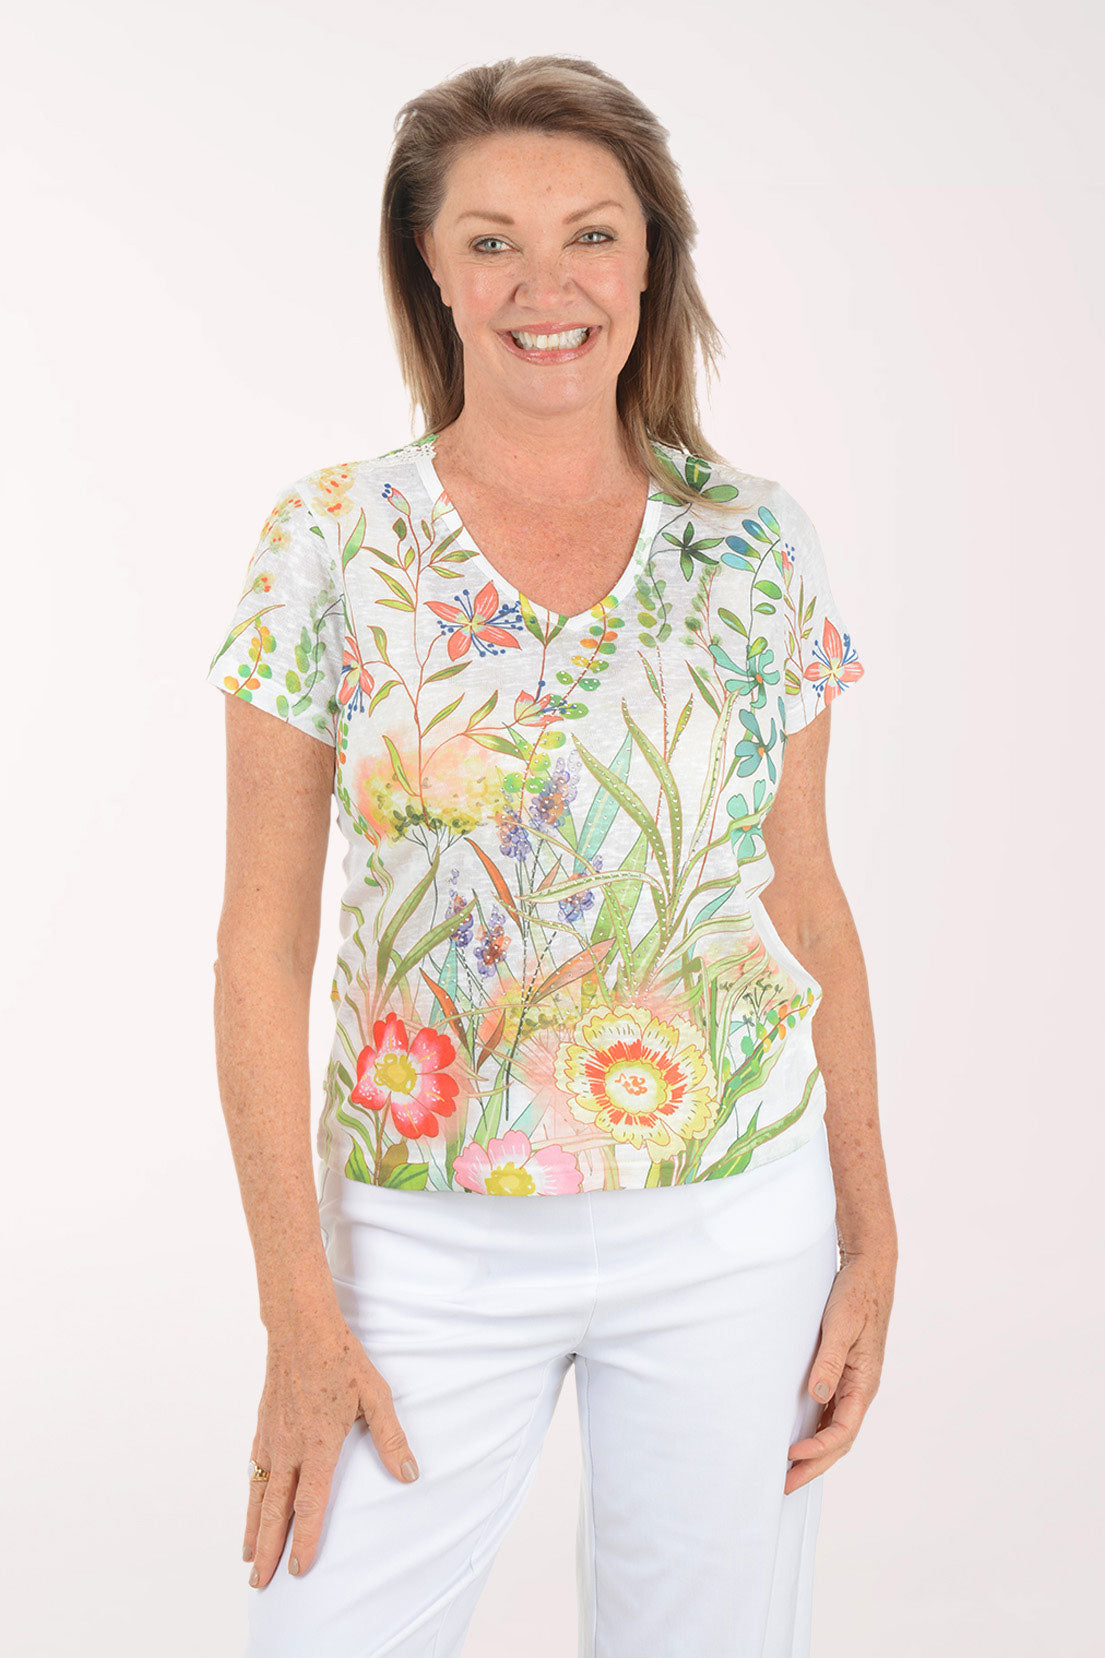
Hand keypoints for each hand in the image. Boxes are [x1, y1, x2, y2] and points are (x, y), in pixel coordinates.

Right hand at [244, 1307, 420, 1584]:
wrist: (301, 1327)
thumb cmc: (341, 1358)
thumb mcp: (375, 1395)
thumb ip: (390, 1437)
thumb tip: (409, 1473)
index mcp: (319, 1444)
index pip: (310, 1504)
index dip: (306, 1540)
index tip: (300, 1569)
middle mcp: (289, 1447)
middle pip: (275, 1510)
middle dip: (268, 1550)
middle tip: (261, 1583)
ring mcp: (272, 1437)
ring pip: (258, 1494)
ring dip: (253, 1529)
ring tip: (248, 1559)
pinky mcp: (262, 1426)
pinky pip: (253, 1470)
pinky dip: (249, 1496)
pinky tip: (251, 1507)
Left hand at [784, 1245, 895, 1494]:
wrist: (869, 1272)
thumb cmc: (856, 1295)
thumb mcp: (840, 1324)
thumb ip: (830, 1360)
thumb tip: (817, 1395)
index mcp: (865, 1383)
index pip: (843, 1431)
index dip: (817, 1449)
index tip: (790, 1457)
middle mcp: (861, 1389)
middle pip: (839, 1441)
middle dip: (814, 1465)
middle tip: (784, 1485)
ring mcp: (854, 1384)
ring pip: (835, 1431)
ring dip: (814, 1453)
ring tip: (787, 1471)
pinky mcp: (844, 1375)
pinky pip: (831, 1414)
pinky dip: (816, 1432)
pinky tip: (797, 1437)